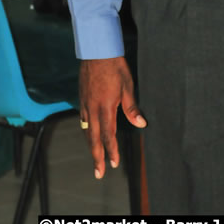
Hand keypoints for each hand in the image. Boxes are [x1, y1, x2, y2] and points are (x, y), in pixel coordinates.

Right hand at [79, 56, 146, 178]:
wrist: (96, 51)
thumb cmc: (114, 67)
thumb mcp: (128, 86)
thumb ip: (132, 107)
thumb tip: (141, 124)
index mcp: (106, 107)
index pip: (108, 135)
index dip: (111, 151)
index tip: (114, 164)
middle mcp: (93, 109)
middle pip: (94, 138)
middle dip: (97, 157)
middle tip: (98, 173)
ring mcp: (85, 104)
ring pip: (87, 130)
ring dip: (91, 145)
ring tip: (95, 157)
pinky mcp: (82, 98)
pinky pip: (83, 119)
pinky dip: (87, 131)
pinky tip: (89, 133)